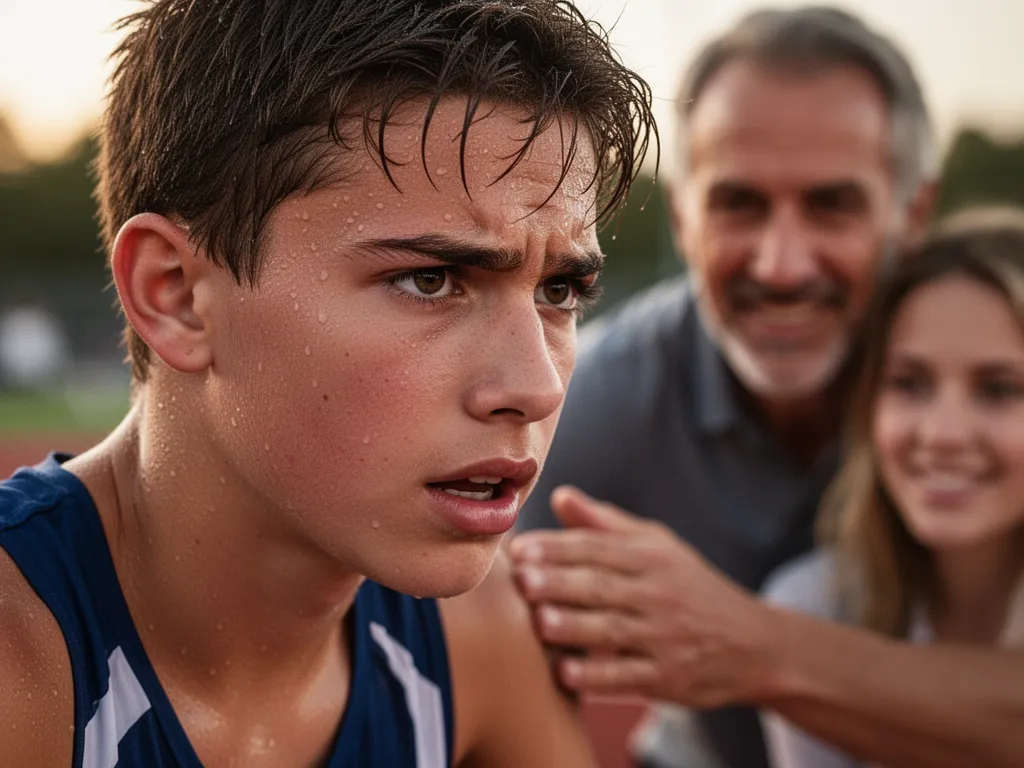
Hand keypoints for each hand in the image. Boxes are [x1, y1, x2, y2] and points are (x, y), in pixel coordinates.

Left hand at [509, 486, 775, 707]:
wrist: (754, 644)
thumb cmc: (690, 587)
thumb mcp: (658, 546)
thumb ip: (604, 524)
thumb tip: (559, 495)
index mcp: (651, 558)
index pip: (598, 548)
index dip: (558, 548)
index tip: (519, 549)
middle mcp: (659, 594)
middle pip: (603, 586)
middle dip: (560, 582)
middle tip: (522, 580)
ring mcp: (665, 637)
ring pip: (613, 630)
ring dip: (575, 626)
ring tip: (540, 623)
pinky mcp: (668, 678)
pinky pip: (629, 677)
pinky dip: (599, 677)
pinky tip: (566, 673)